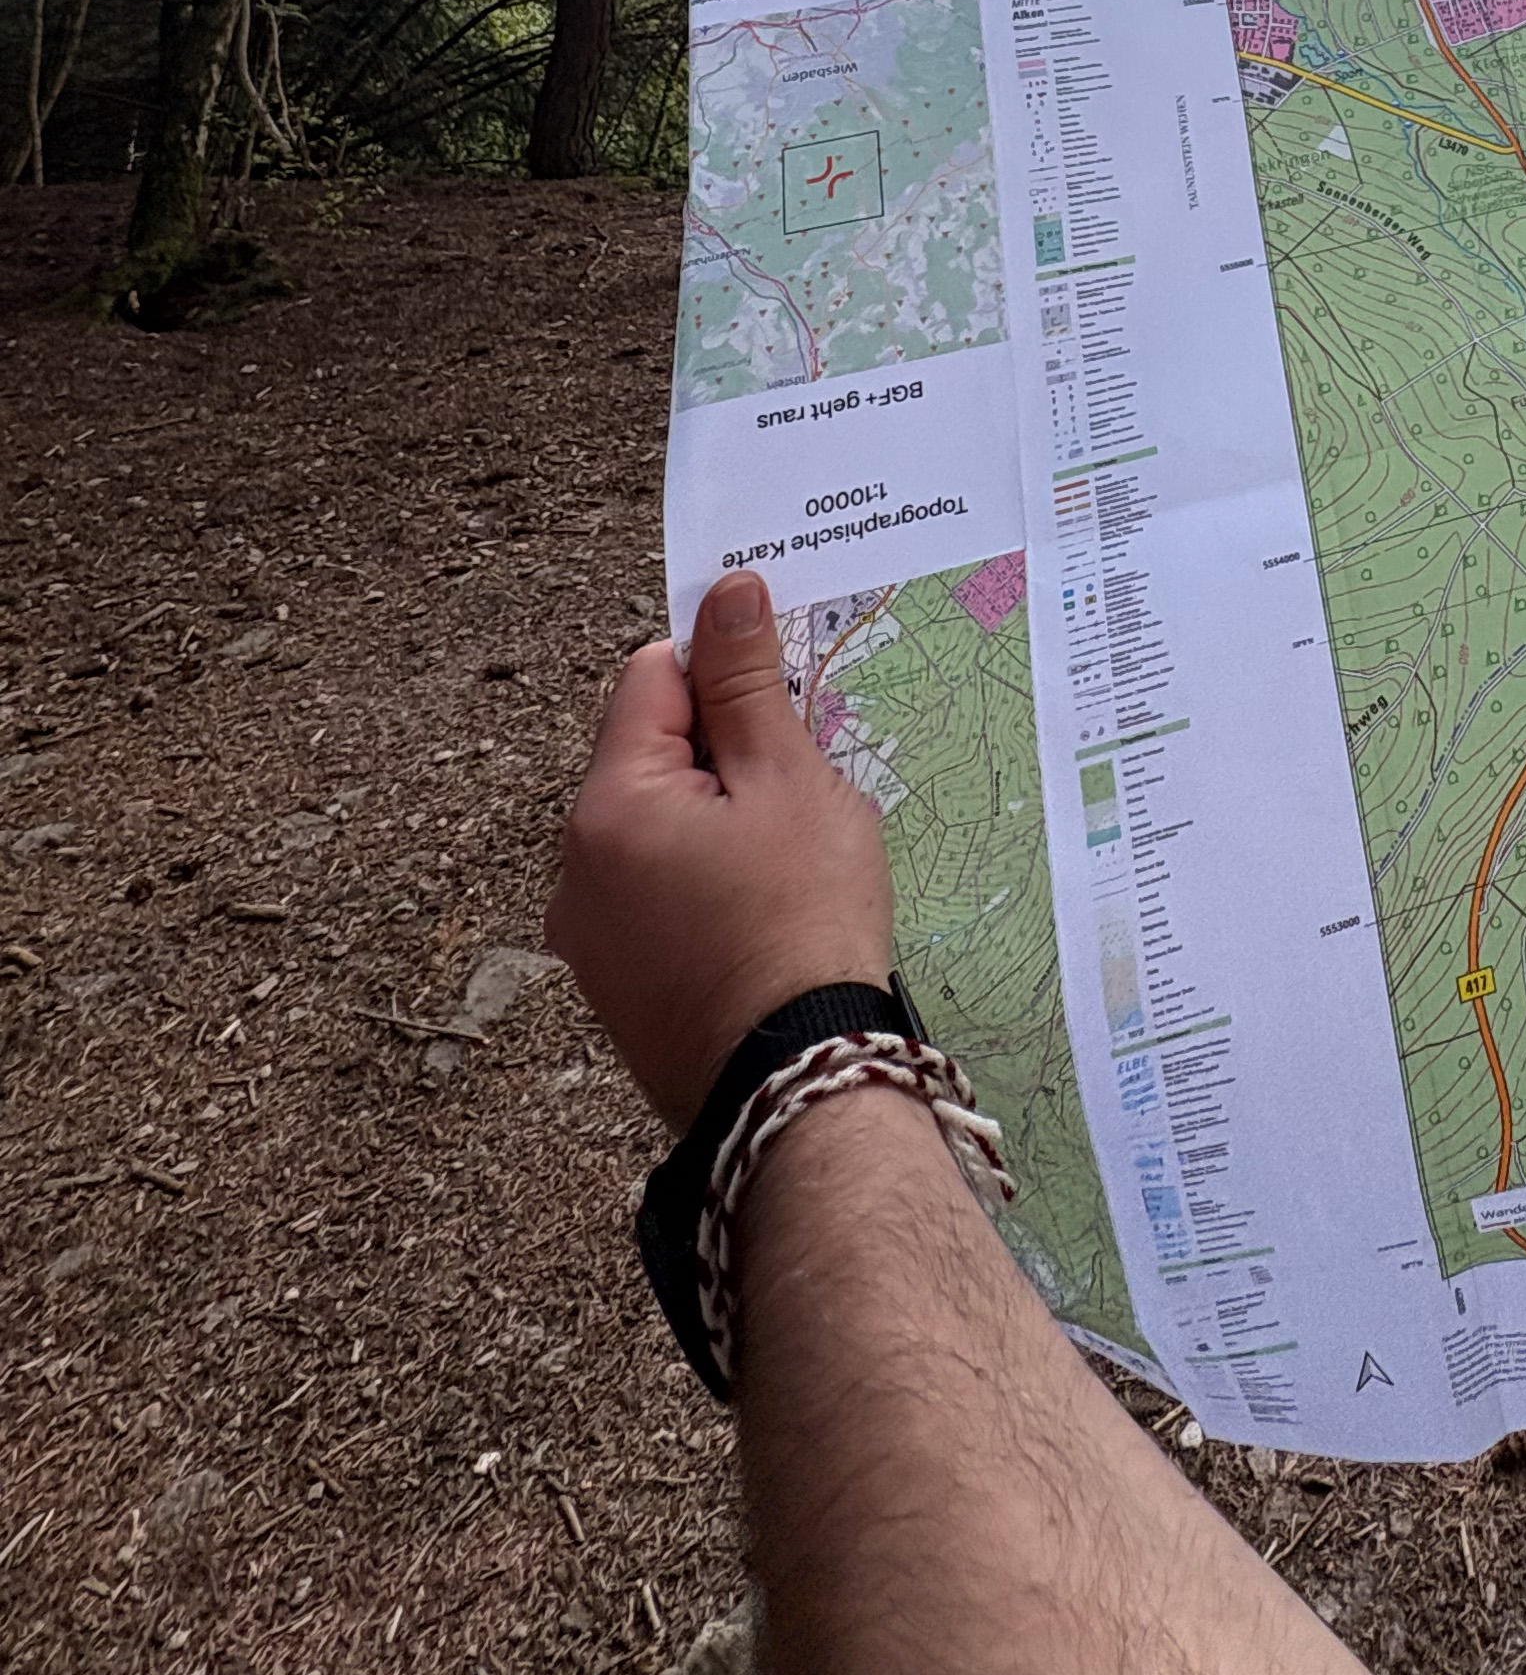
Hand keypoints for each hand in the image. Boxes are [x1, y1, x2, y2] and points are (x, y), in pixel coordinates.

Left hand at [545, 568, 893, 1127]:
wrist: (793, 1085)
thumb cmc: (800, 924)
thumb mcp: (788, 781)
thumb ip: (749, 681)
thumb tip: (727, 589)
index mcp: (607, 805)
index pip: (653, 677)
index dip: (725, 673)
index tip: (787, 699)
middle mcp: (574, 867)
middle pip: (652, 756)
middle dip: (726, 755)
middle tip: (802, 793)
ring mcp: (588, 936)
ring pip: (657, 829)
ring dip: (716, 822)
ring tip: (788, 867)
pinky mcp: (615, 987)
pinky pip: (656, 896)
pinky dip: (704, 886)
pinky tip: (763, 920)